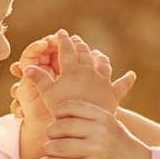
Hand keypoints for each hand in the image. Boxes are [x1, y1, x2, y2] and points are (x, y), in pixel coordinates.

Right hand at [21, 31, 136, 116]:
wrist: (84, 125)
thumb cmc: (62, 110)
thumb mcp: (48, 95)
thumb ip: (39, 79)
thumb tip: (28, 67)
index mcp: (72, 70)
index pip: (66, 50)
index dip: (63, 40)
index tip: (61, 33)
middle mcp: (90, 71)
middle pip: (85, 53)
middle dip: (79, 45)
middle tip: (76, 39)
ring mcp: (103, 81)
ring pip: (103, 64)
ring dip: (99, 56)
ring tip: (96, 53)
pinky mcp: (113, 94)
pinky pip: (122, 85)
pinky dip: (127, 80)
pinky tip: (131, 75)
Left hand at [37, 99, 151, 158]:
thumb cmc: (121, 145)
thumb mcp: (110, 124)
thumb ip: (91, 117)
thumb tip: (61, 111)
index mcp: (103, 116)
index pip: (70, 107)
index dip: (58, 113)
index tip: (56, 120)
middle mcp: (101, 131)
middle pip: (62, 126)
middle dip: (51, 132)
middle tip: (50, 137)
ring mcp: (98, 150)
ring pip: (61, 147)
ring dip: (49, 150)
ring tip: (48, 151)